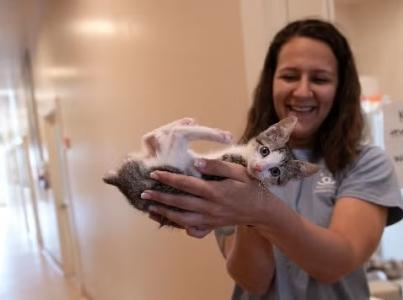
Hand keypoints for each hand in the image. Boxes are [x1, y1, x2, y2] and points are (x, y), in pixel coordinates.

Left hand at [141, 159, 270, 236]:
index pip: (187, 184)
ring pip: (182, 219)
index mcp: (215, 191)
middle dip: (160, 198)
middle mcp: (210, 207)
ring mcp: (210, 220)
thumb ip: (216, 166)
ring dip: (164, 213)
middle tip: (144, 194)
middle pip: (180, 203)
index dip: (169, 178)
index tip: (154, 174)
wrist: (261, 211)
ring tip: (149, 209)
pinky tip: (168, 220)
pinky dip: (178, 226)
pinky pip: (191, 229)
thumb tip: (196, 162)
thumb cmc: (250, 187)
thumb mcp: (237, 171)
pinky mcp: (211, 226)